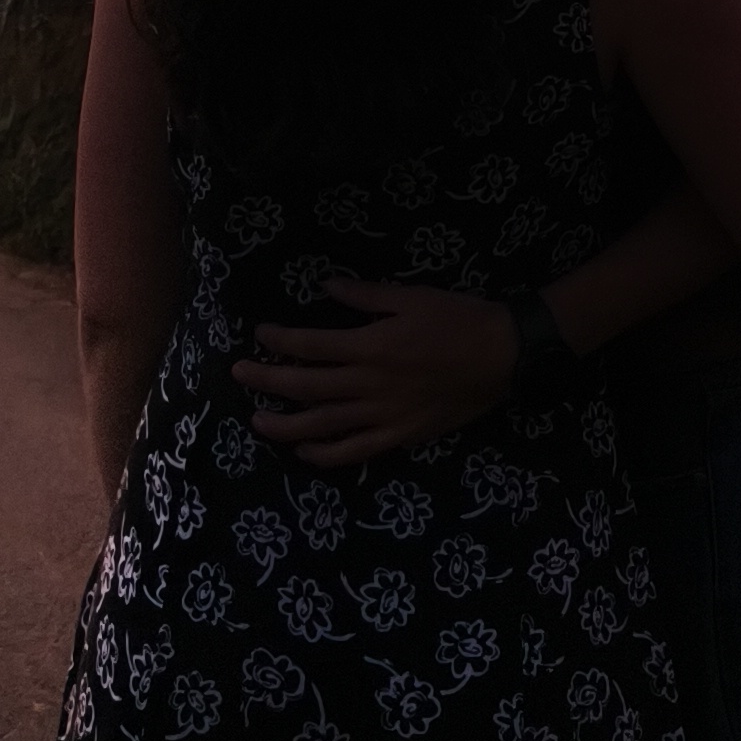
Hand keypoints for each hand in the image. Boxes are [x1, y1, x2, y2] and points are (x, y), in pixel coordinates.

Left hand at [233, 278, 516, 467]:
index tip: (260, 334)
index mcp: (370, 346)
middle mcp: (369, 386)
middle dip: (268, 381)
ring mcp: (382, 416)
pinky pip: (354, 452)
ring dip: (285, 425)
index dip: (280, 341)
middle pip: (306, 387)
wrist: (501, 356)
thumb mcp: (411, 295)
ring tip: (258, 421)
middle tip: (239, 375)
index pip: (311, 346)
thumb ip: (365, 296)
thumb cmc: (456, 318)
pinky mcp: (399, 437)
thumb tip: (326, 284)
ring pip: (323, 426)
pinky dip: (326, 455)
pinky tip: (305, 452)